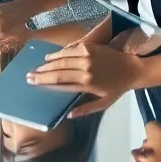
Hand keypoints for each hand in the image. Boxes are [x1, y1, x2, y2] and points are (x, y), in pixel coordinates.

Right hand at [26, 32, 143, 117]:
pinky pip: (69, 49)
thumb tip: (69, 115)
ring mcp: (86, 56)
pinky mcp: (89, 46)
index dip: (44, 82)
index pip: (60, 82)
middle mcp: (84, 69)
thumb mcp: (105, 103)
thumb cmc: (118, 88)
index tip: (32, 82)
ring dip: (47, 63)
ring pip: (61, 58)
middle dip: (41, 73)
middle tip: (29, 75)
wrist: (132, 69)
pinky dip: (58, 53)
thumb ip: (87, 109)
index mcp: (87, 83)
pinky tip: (50, 56)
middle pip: (57, 70)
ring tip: (38, 66)